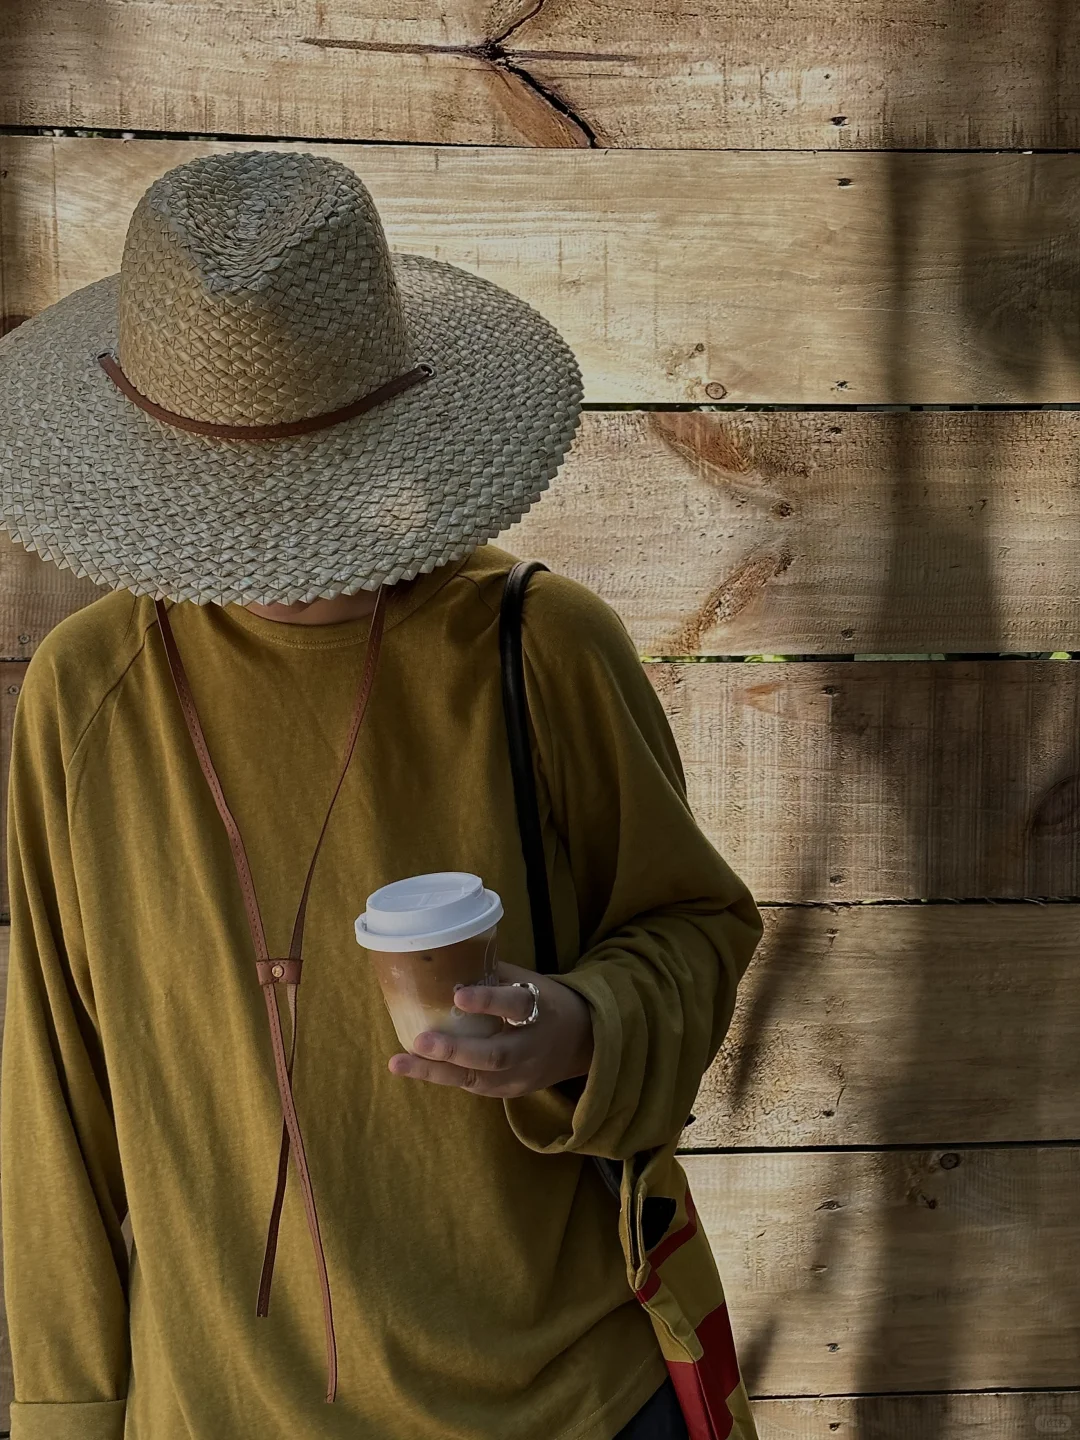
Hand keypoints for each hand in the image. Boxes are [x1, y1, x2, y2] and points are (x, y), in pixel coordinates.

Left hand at [388, 960, 593, 1097]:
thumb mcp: (530, 982)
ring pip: (479, 1078)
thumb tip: (447, 955)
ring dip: (436, 1072)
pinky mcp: (510, 1092)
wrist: (582, 1043)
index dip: (488, 1001)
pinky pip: (475, 1086)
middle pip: (495, 1054)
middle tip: (420, 1041)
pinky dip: (444, 1077)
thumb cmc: (546, 1002)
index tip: (458, 994)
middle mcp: (532, 1047)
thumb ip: (494, 974)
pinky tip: (416, 1068)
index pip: (515, 1005)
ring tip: (399, 1063)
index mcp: (540, 1010)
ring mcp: (521, 1074)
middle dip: (454, 1050)